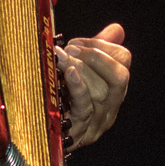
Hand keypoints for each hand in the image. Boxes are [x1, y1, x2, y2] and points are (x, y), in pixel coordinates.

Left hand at [56, 22, 130, 148]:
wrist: (42, 136)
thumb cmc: (61, 99)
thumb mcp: (81, 72)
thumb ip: (99, 50)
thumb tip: (117, 29)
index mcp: (113, 88)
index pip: (123, 61)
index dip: (102, 45)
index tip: (76, 42)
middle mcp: (110, 106)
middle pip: (119, 77)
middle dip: (95, 56)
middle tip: (70, 48)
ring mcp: (96, 121)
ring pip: (100, 92)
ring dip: (79, 68)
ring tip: (60, 59)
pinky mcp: (79, 132)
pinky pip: (84, 108)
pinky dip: (78, 88)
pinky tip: (69, 74)